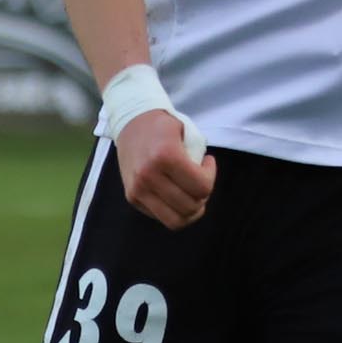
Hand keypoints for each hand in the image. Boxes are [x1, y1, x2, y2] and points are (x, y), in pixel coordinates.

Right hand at [118, 110, 217, 228]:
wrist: (130, 122)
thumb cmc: (162, 126)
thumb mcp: (185, 131)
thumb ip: (197, 157)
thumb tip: (204, 186)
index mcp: (165, 156)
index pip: (202, 187)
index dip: (211, 177)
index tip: (207, 163)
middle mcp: (149, 175)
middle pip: (190, 207)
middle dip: (202, 197)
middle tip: (200, 181)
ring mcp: (138, 189)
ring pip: (175, 221)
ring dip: (189, 211)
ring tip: (191, 195)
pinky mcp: (132, 197)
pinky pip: (160, 217)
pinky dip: (173, 210)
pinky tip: (175, 192)